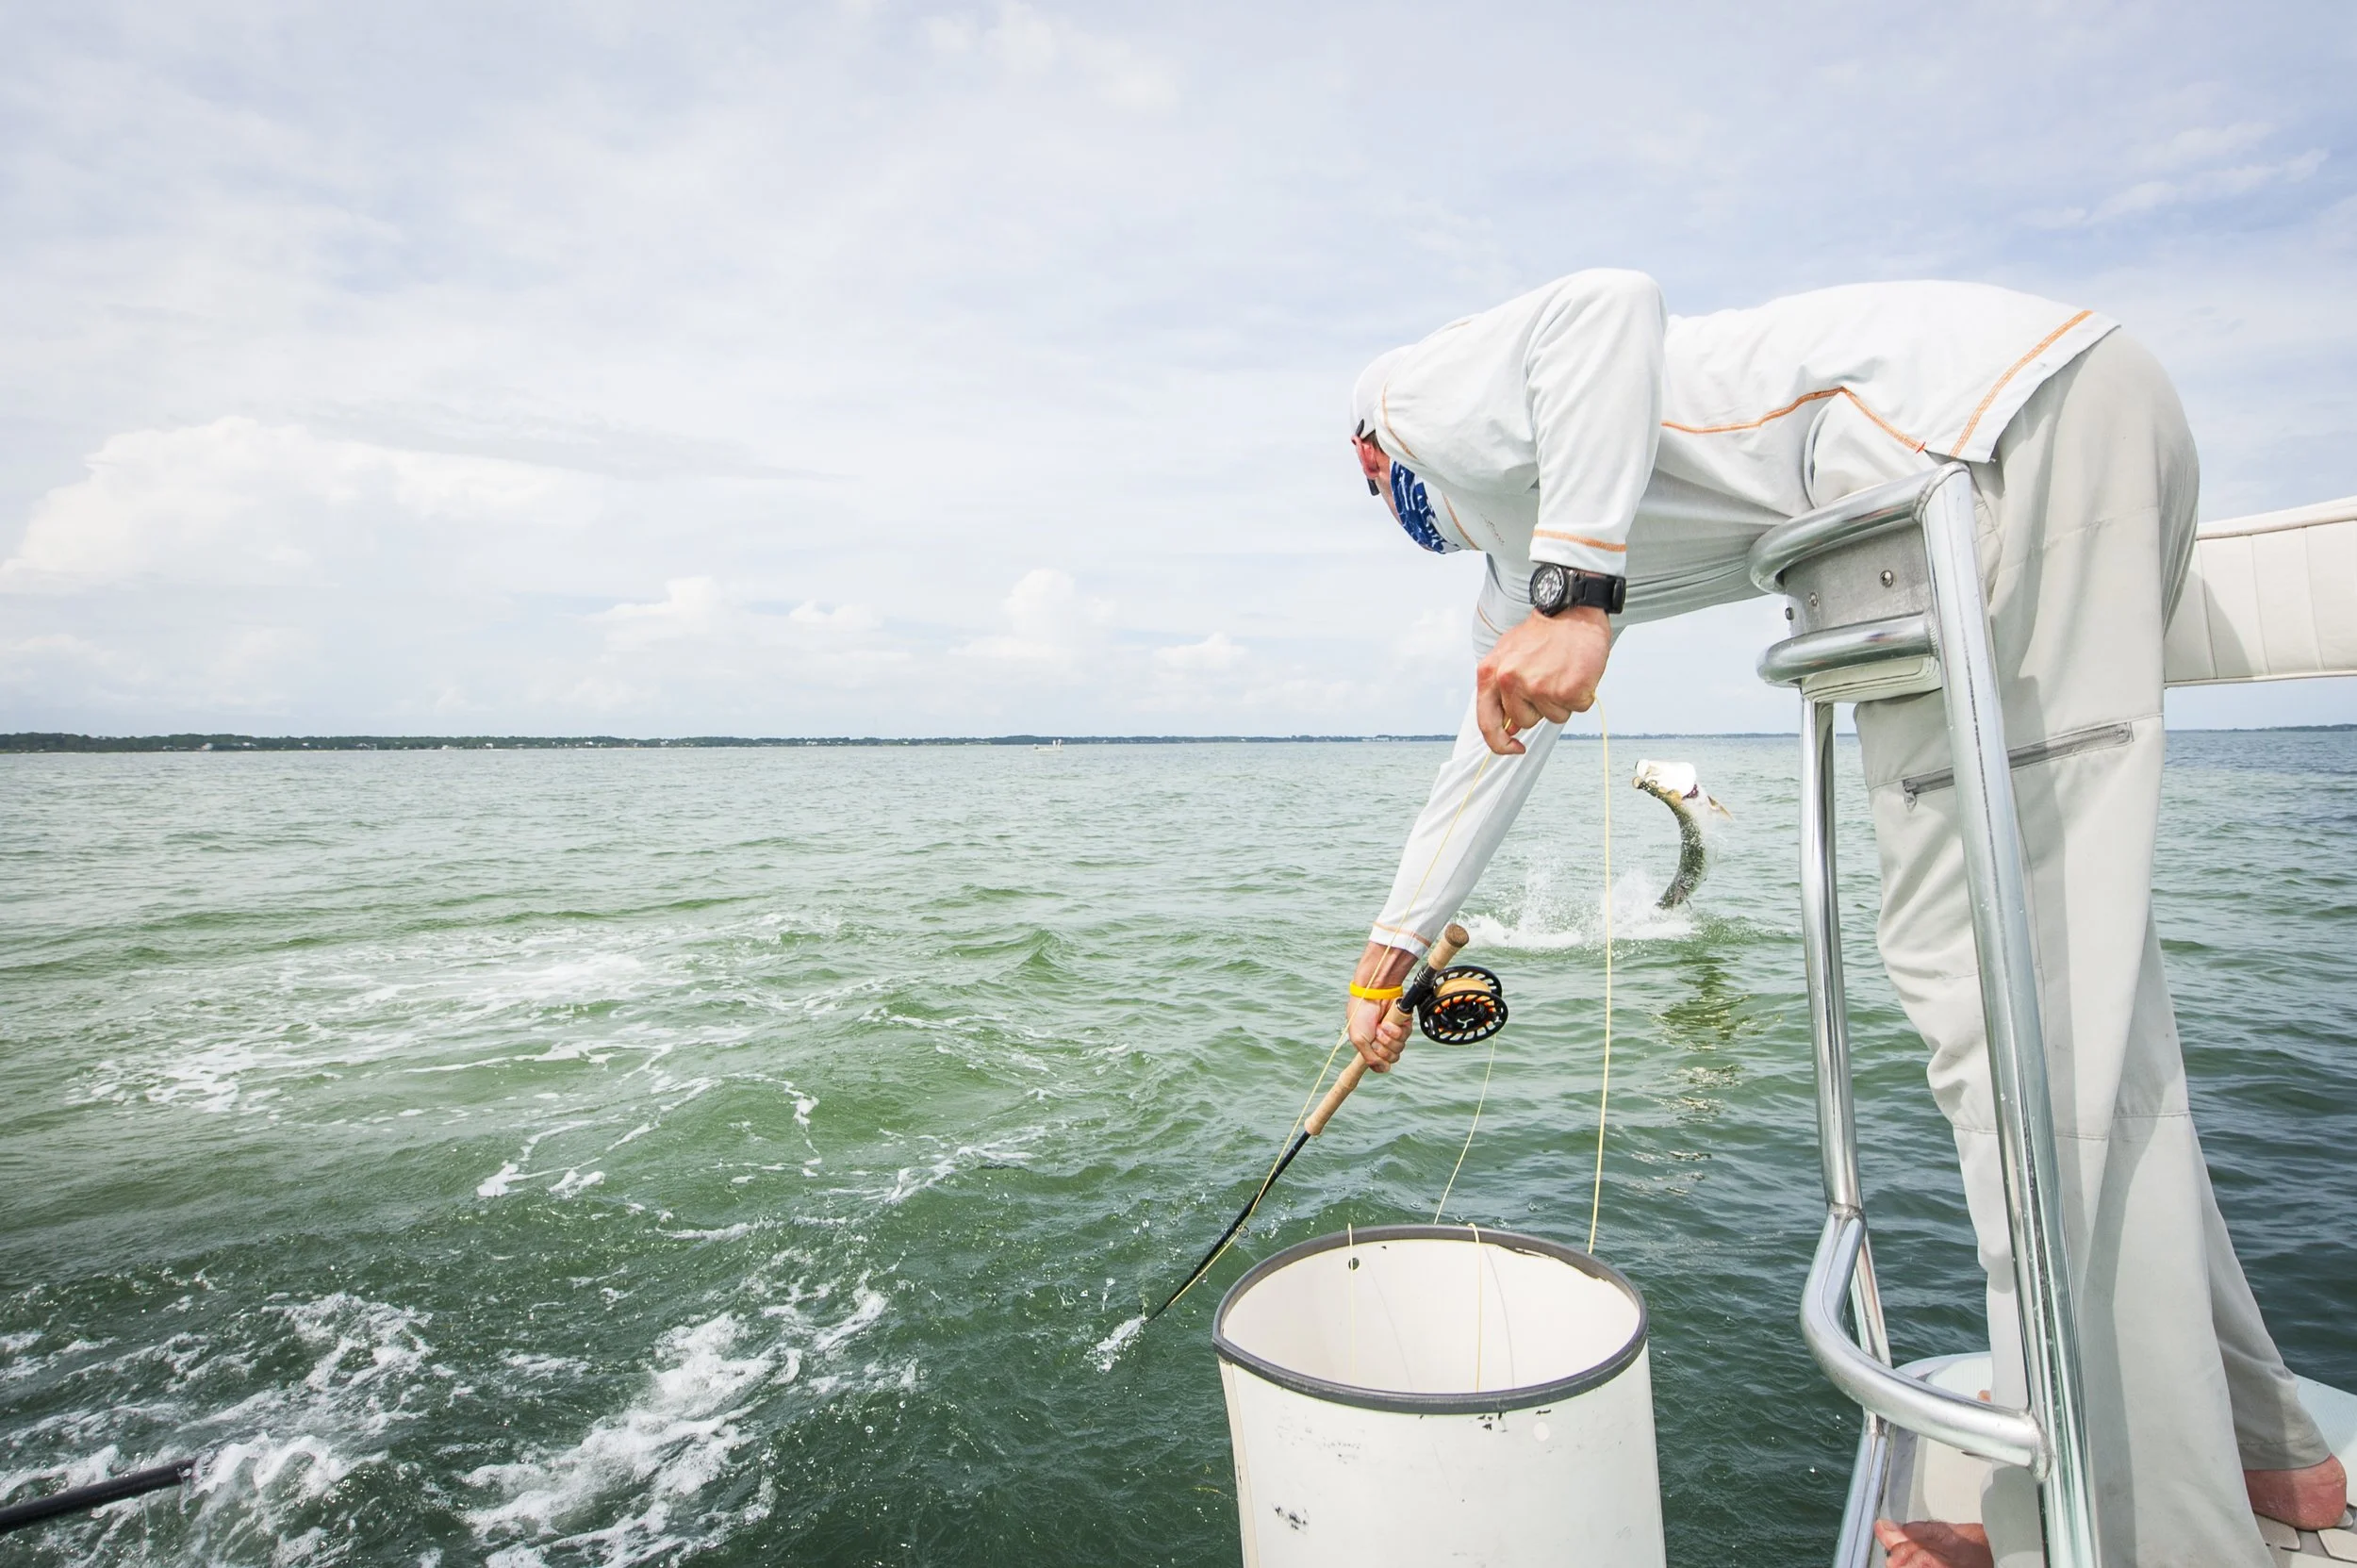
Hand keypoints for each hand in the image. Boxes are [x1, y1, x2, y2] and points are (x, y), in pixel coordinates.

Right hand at [1345, 941, 1415, 1071]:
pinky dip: (1397, 1030)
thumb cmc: (1361, 1014)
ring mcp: (1394, 1033)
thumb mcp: (1358, 1039)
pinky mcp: (1404, 1025)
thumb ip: (1369, 1058)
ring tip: (1381, 1026)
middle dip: (1384, 1047)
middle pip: (1392, 1058)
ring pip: (1399, 1047)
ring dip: (1390, 1038)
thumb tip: (1384, 1069)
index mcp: (1371, 1046)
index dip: (1380, 1061)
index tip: (1374, 1052)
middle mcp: (1383, 1041)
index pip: (1381, 1064)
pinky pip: (1406, 1036)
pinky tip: (1389, 1022)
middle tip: (1376, 1035)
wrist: (1372, 994)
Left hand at [1476, 605, 1610, 754]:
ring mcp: (1539, 687)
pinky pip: (1578, 708)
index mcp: (1490, 673)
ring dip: (1562, 700)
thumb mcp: (1507, 655)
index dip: (1499, 743)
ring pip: (1553, 717)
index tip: (1514, 748)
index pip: (1487, 723)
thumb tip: (1507, 728)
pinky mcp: (1568, 690)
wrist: (1572, 610)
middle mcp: (1510, 681)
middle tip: (1548, 678)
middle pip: (1524, 722)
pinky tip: (1578, 672)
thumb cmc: (1542, 634)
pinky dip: (1582, 695)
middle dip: (1539, 708)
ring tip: (1562, 671)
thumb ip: (1501, 690)